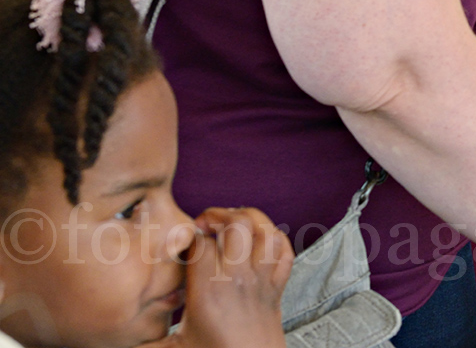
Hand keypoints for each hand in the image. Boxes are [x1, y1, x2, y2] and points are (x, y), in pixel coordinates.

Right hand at [141, 208, 290, 347]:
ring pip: (266, 230)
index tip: (182, 243)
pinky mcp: (278, 286)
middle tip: (203, 225)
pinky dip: (273, 238)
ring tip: (229, 225)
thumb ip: (141, 338)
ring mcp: (262, 280)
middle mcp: (238, 280)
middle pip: (238, 224)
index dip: (190, 236)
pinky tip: (256, 241)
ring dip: (248, 220)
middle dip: (218, 215)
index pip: (201, 244)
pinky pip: (284, 249)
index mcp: (208, 292)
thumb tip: (114, 335)